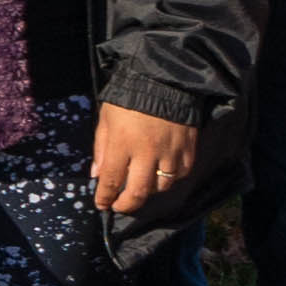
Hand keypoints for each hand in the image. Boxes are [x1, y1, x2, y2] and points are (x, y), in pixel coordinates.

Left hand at [88, 103, 200, 217]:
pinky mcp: (188, 149)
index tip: (101, 204)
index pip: (111, 180)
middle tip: (120, 206)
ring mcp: (170, 152)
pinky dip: (170, 179)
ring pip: (161, 187)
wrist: (165, 79)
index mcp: (122, 143)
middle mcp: (146, 152)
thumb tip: (97, 176)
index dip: (104, 197)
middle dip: (126, 205)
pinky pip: (180, 174)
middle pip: (138, 192)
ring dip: (148, 192)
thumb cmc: (129, 97)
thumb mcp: (106, 118)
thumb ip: (101, 148)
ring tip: (140, 187)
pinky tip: (162, 174)